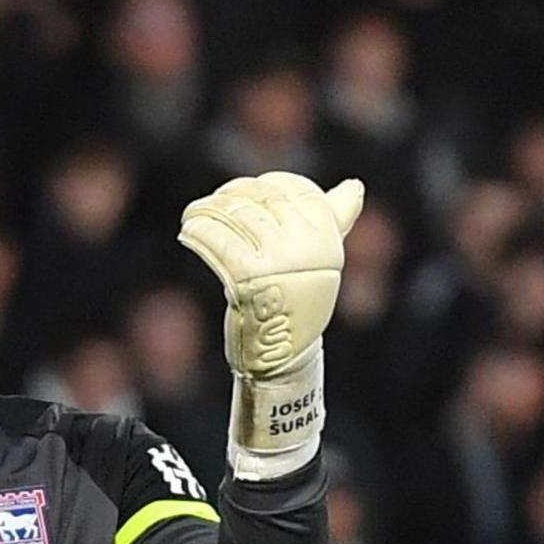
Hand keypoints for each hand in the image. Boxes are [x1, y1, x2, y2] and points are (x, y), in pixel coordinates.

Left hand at [178, 172, 363, 477]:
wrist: (281, 358)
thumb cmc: (296, 304)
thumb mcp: (319, 262)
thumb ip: (334, 221)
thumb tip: (354, 186)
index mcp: (328, 238)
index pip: (293, 190)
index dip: (261, 185)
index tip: (239, 192)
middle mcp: (310, 247)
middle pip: (260, 199)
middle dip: (229, 196)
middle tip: (209, 204)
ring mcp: (280, 262)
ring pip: (235, 216)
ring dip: (206, 212)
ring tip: (193, 216)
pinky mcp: (249, 278)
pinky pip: (217, 241)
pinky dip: (198, 232)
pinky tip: (189, 233)